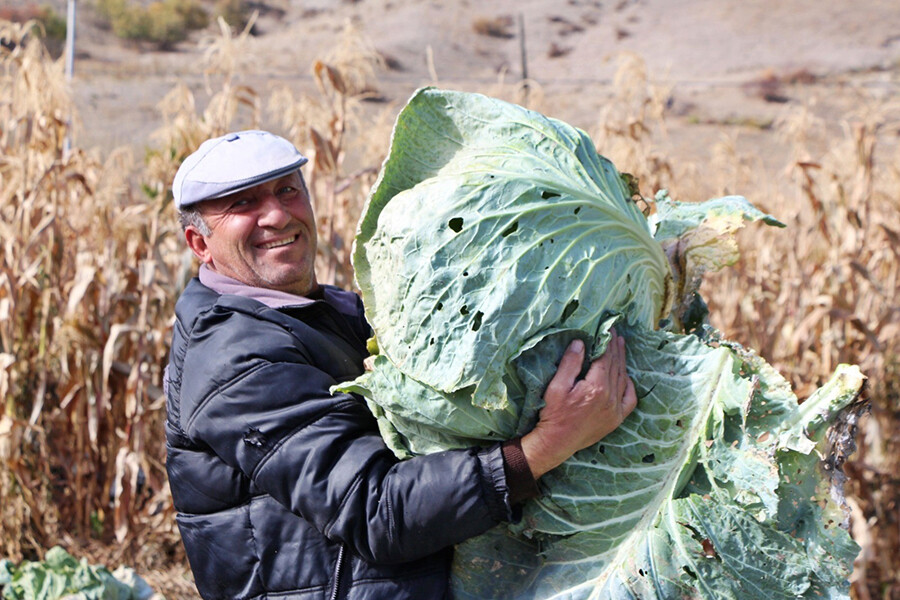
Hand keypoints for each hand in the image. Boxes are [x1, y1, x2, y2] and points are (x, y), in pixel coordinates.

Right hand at [520, 329, 636, 478]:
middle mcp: (610, 397)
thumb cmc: (553, 414)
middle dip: (616, 348)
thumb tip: (580, 343)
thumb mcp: (556, 387)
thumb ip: (570, 364)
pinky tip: (626, 377)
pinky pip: (630, 399)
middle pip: (616, 366)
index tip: (608, 329)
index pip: (605, 358)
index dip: (607, 342)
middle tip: (616, 333)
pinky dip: (629, 386)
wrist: (557, 443)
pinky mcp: (616, 420)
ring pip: (623, 379)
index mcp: (596, 387)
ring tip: (621, 347)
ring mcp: (615, 410)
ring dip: (622, 362)